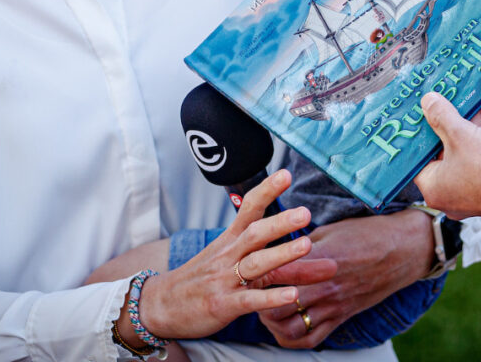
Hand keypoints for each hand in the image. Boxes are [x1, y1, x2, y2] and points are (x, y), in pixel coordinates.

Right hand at [132, 170, 334, 342]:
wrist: (161, 305)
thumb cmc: (202, 279)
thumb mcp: (233, 261)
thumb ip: (275, 257)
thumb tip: (318, 253)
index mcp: (230, 239)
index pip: (248, 208)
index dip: (267, 191)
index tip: (286, 174)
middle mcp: (229, 255)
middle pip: (255, 234)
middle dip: (281, 222)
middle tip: (306, 212)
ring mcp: (225, 280)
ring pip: (255, 264)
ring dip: (281, 254)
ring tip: (307, 245)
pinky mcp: (222, 306)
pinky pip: (249, 300)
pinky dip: (270, 298)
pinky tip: (292, 295)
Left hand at [256, 206, 433, 347]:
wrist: (402, 249)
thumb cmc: (366, 232)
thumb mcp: (329, 230)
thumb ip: (301, 244)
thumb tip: (277, 249)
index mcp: (317, 259)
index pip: (273, 271)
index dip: (254, 270)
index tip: (244, 265)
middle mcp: (323, 286)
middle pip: (275, 304)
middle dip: (257, 299)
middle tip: (249, 290)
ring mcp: (333, 305)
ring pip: (289, 327)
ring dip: (271, 321)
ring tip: (264, 309)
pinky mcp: (342, 317)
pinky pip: (311, 339)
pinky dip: (293, 338)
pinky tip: (285, 327)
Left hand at [414, 94, 480, 220]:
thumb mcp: (459, 135)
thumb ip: (441, 116)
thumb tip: (428, 101)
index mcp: (434, 187)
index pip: (420, 159)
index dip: (421, 136)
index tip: (423, 116)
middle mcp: (452, 192)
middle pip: (448, 151)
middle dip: (452, 123)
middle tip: (448, 102)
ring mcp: (475, 188)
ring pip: (471, 149)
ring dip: (473, 123)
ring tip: (471, 97)